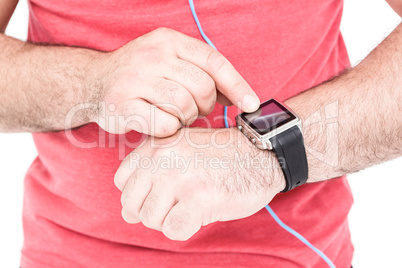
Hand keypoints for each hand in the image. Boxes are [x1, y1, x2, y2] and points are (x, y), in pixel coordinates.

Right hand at [95, 28, 259, 136]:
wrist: (93, 83)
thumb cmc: (141, 76)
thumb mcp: (170, 62)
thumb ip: (202, 74)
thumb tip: (239, 96)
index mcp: (168, 41)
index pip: (214, 62)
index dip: (237, 85)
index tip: (251, 104)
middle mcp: (152, 55)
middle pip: (203, 88)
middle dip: (205, 105)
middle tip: (193, 109)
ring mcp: (135, 79)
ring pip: (185, 107)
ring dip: (186, 117)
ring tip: (174, 114)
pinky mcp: (123, 105)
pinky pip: (166, 124)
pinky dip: (169, 128)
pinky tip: (159, 122)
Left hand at [114, 127, 284, 239]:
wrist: (259, 153)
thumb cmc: (218, 157)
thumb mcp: (179, 156)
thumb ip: (149, 180)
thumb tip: (125, 215)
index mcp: (155, 146)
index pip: (122, 182)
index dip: (140, 194)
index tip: (162, 193)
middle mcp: (161, 159)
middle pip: (132, 204)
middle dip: (151, 211)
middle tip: (176, 205)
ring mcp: (179, 178)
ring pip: (150, 219)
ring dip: (170, 220)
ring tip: (191, 206)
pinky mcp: (198, 198)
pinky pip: (172, 229)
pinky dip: (185, 228)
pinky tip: (200, 213)